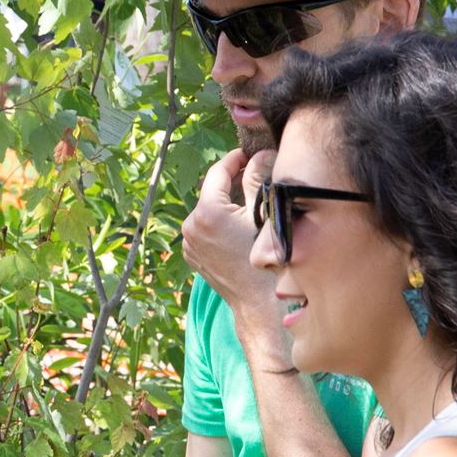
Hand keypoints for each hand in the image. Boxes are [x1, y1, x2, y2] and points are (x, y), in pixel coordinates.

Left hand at [181, 147, 284, 353]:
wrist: (258, 302)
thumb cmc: (267, 260)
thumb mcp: (265, 214)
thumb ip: (258, 179)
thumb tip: (260, 155)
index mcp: (206, 211)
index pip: (218, 172)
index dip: (235, 159)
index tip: (249, 153)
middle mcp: (190, 225)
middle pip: (212, 191)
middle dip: (232, 182)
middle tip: (255, 172)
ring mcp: (188, 242)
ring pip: (208, 210)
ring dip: (226, 203)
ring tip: (250, 200)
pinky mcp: (191, 255)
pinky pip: (205, 229)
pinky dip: (219, 222)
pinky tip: (239, 225)